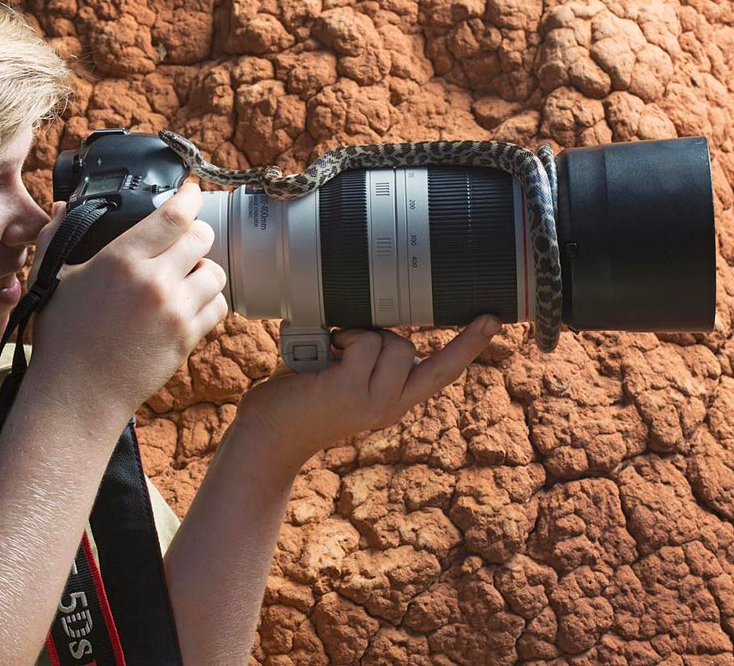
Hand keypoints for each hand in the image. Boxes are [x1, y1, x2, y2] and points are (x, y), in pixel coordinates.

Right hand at [25, 182, 227, 422]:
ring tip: (186, 276)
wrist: (77, 395)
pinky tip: (189, 304)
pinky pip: (218, 307)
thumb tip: (66, 205)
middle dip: (198, 233)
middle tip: (187, 238)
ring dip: (204, 269)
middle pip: (203, 237)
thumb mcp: (51, 280)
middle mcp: (153, 281)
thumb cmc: (61, 338)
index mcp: (121, 259)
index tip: (192, 192)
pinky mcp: (187, 338)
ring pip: (216, 272)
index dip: (190, 198)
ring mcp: (175, 311)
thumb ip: (58, 236)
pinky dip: (209, 301)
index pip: (173, 216)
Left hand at [234, 316, 500, 468]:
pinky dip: (343, 337)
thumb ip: (367, 362)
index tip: (493, 319)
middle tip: (344, 347)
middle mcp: (389, 407)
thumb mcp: (345, 383)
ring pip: (389, 342)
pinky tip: (323, 355)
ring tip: (330, 356)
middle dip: (383, 337)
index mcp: (392, 403)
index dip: (467, 346)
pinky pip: (363, 340)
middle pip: (411, 350)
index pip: (441, 373)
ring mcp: (372, 401)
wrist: (265, 439)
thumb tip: (371, 319)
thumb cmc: (298, 403)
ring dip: (358, 336)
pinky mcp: (349, 390)